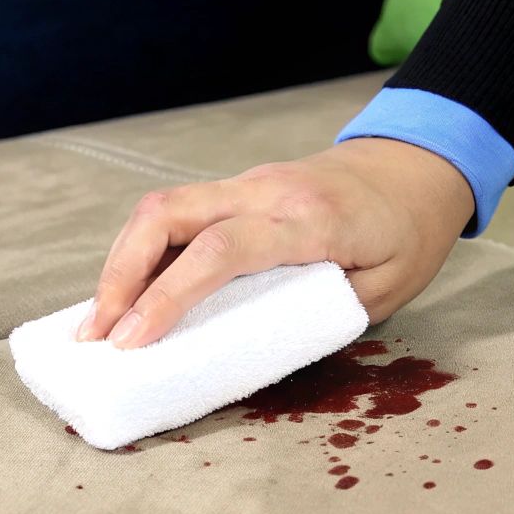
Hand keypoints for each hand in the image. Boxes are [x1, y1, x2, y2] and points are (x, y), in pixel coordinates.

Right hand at [76, 138, 474, 347]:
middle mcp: (268, 191)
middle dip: (121, 275)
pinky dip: (146, 251)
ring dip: (123, 262)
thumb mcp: (385, 290)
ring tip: (102, 322)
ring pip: (162, 208)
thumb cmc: (407, 235)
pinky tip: (132, 293)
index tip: (132, 342)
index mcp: (310, 221)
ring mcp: (248, 182)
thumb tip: (249, 347)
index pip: (222, 251)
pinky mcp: (238, 188)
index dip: (168, 296)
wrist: (415, 166)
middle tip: (98, 335)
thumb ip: (321, 313)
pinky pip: (178, 213)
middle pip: (168, 214)